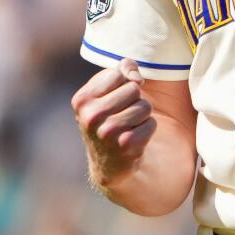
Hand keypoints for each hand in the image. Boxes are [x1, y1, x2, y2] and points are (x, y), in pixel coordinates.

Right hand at [71, 58, 156, 186]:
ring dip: (142, 115)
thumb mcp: (106, 93)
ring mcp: (107, 132)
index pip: (117, 74)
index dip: (122, 84)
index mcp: (82, 100)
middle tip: (122, 115)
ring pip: (145, 106)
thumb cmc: (109, 118)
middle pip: (134, 88)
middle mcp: (91, 116)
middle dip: (134, 99)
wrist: (109, 162)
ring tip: (128, 126)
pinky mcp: (125, 144)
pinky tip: (134, 138)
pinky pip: (152, 123)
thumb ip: (121, 72)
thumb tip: (136, 76)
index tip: (114, 99)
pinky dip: (147, 129)